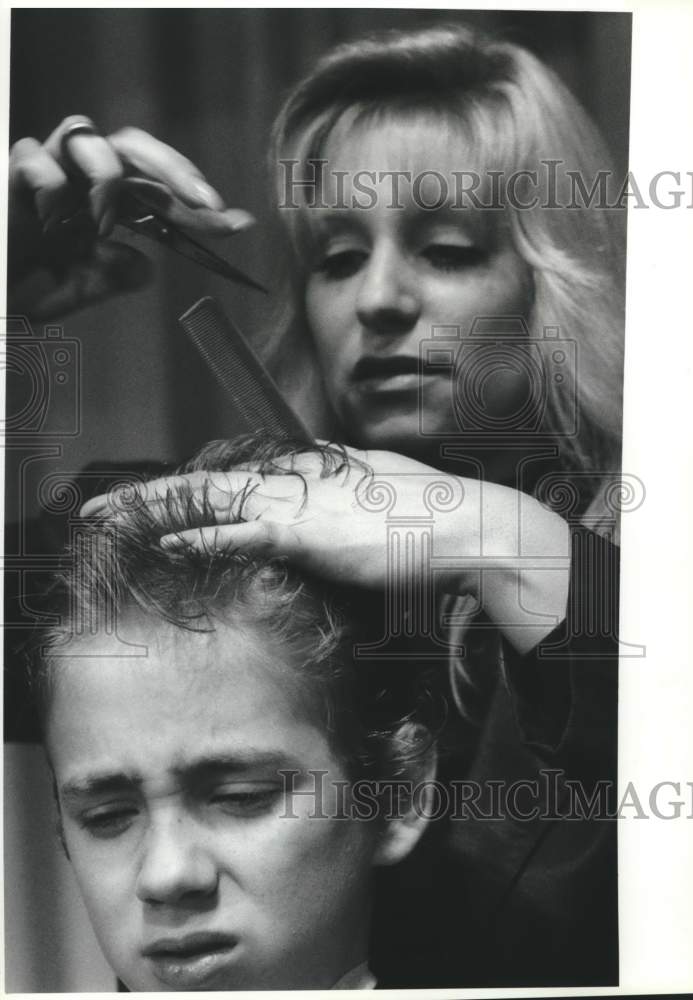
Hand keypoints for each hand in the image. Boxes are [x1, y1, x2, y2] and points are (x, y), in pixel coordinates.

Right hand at [8, 116, 254, 318]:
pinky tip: (51, 222)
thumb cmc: (22, 287)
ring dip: (106, 179)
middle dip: (175, 169)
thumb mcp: (74, 290)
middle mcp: (81, 181)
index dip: (199, 207)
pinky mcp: (11, 174)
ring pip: (90, 138)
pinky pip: (36, 159)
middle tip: (204, 201)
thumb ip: (109, 278)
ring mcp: (48, 171)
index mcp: (106, 205)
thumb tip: (145, 268)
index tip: (239, 224)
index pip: (161, 195)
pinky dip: (51, 188)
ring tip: (103, 224)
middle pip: (135, 149)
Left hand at [81, 443, 571, 651]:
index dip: (183, 490)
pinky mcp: (309, 532)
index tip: (149, 504)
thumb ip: (345, 486)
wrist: (464, 525)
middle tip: (99, 507)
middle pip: (204, 483)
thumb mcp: (379, 489)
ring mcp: (299, 503)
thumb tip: (326, 478)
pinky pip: (243, 534)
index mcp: (308, 470)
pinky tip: (165, 542)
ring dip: (152, 509)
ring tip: (106, 519)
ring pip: (208, 500)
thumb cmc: (428, 514)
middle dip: (146, 495)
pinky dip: (200, 538)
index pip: (230, 477)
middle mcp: (294, 479)